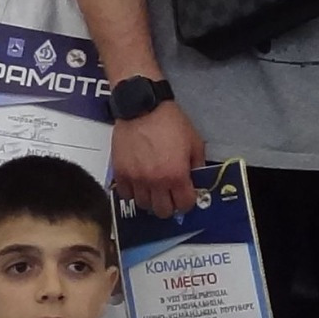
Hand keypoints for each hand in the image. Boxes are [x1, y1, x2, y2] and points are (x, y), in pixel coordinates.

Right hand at [109, 97, 206, 217]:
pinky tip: (138, 183)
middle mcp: (155, 181)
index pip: (184, 205)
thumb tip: (196, 180)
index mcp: (176, 175)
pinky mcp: (121, 172)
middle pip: (162, 211)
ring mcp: (136, 179)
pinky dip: (132, 192)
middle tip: (170, 195)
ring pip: (143, 205)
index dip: (188, 202)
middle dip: (169, 205)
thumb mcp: (194, 141)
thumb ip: (197, 164)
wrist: (142, 107)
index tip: (186, 197)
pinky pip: (125, 194)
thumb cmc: (169, 121)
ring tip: (153, 188)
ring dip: (150, 199)